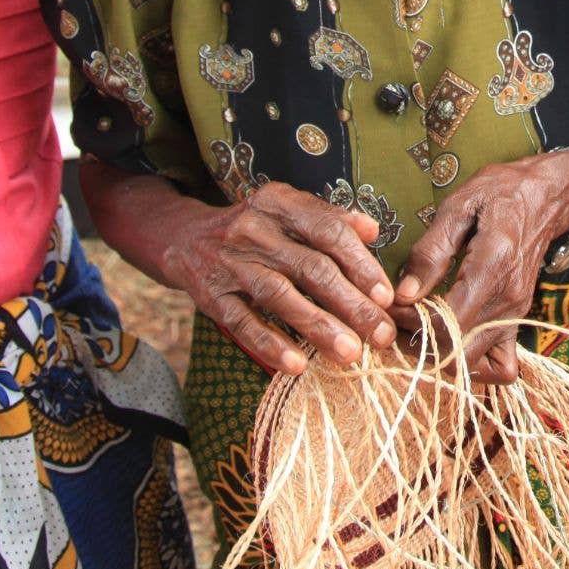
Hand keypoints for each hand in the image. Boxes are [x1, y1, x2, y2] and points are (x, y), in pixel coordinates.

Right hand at [87, 165, 396, 374]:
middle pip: (310, 268)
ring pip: (279, 295)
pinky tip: (296, 365)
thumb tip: (372, 231)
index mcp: (278, 203)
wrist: (182, 236)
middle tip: (382, 334)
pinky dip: (269, 344)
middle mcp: (253, 228)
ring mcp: (228, 262)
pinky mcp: (209, 294)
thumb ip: (330, 219)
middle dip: (351, 304)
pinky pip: (241, 322)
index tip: (385, 295)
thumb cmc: (254, 229)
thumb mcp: (288, 212)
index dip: (359, 263)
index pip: (327, 230)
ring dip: (318, 326)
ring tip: (351, 353)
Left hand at [394, 150, 568, 385]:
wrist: (546, 196)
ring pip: (473, 363)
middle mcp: (508, 299)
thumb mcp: (458, 207)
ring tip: (422, 328)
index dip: (413, 323)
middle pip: (456, 351)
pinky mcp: (519, 321)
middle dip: (420, 342)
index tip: (395, 305)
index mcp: (491, 267)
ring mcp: (516, 314)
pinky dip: (476, 366)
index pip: (447, 323)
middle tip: (403, 317)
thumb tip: (404, 294)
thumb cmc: (500, 194)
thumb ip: (430, 252)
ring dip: (440, 354)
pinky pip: (502, 367)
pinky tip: (455, 341)